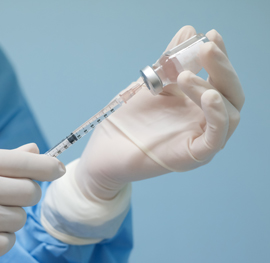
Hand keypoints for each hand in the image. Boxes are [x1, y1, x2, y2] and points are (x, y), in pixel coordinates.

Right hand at [0, 143, 64, 262]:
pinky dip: (0, 238)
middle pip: (29, 193)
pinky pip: (7, 243)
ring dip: (9, 218)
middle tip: (9, 196)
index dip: (48, 166)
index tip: (58, 169)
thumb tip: (35, 151)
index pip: (24, 162)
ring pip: (19, 219)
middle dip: (26, 195)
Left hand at [76, 26, 244, 199]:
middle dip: (221, 68)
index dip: (219, 57)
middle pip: (231, 94)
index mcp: (195, 104)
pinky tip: (210, 95)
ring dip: (211, 89)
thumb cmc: (127, 120)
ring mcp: (199, 139)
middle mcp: (202, 121)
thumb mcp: (150, 84)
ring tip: (184, 76)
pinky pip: (216, 137)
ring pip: (229, 114)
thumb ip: (170, 62)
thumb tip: (188, 31)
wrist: (105, 149)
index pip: (220, 79)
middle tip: (206, 48)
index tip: (210, 35)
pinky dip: (218, 115)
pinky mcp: (193, 156)